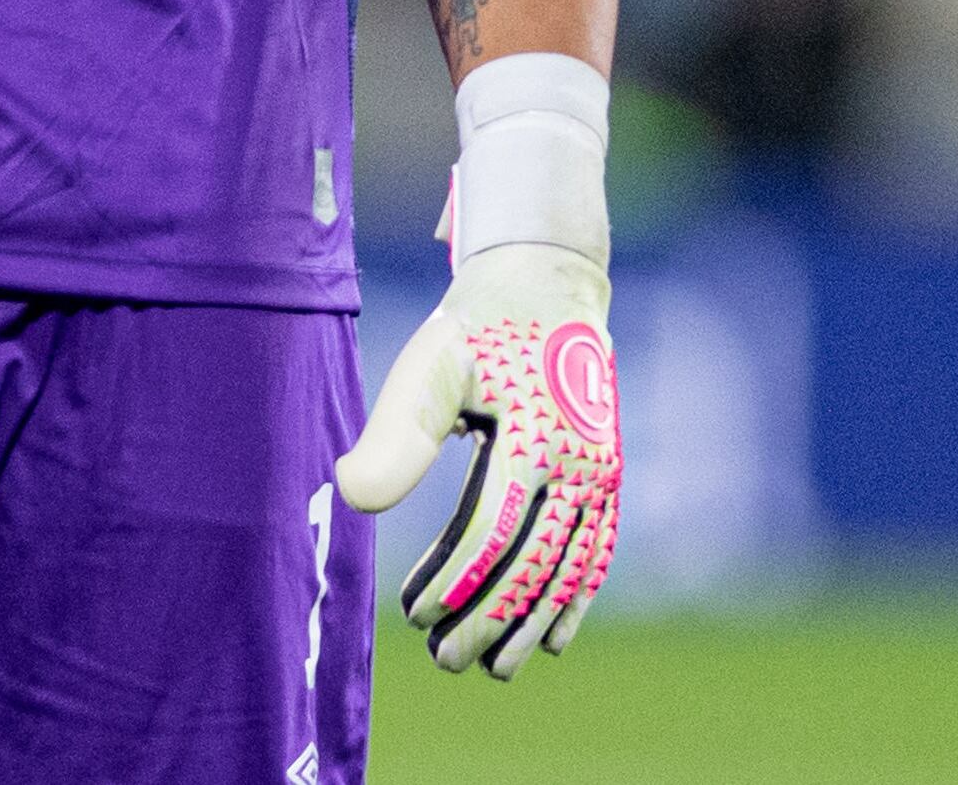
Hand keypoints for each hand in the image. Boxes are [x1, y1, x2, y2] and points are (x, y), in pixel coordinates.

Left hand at [335, 240, 620, 677]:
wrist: (543, 286)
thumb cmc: (475, 330)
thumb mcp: (431, 365)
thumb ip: (398, 433)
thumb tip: (351, 496)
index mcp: (536, 438)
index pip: (494, 530)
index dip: (455, 580)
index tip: (416, 616)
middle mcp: (580, 464)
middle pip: (535, 564)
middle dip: (490, 620)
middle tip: (443, 661)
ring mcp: (600, 474)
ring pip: (569, 570)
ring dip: (532, 625)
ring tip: (493, 671)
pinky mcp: (606, 478)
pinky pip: (596, 552)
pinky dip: (575, 600)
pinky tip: (551, 642)